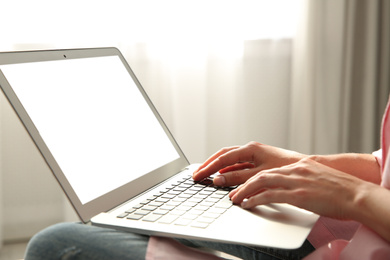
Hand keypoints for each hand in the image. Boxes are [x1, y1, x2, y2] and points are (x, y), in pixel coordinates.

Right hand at [193, 141, 304, 185]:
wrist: (305, 168)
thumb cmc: (286, 168)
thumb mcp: (259, 175)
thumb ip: (238, 178)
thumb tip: (218, 180)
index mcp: (250, 149)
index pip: (222, 158)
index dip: (208, 168)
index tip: (198, 176)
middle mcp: (250, 150)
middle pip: (223, 156)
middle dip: (208, 165)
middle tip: (196, 175)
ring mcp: (253, 155)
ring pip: (229, 160)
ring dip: (217, 168)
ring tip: (205, 175)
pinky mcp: (257, 162)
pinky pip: (237, 165)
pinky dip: (227, 171)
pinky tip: (222, 178)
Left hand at [229, 158, 363, 219]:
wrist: (356, 194)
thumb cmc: (340, 189)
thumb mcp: (317, 178)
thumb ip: (301, 179)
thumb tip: (290, 187)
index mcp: (299, 166)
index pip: (269, 170)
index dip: (253, 177)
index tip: (242, 183)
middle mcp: (294, 170)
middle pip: (261, 174)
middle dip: (243, 183)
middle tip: (231, 191)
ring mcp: (295, 181)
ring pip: (261, 182)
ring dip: (245, 191)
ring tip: (235, 199)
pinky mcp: (298, 194)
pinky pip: (270, 196)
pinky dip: (255, 200)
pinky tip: (248, 205)